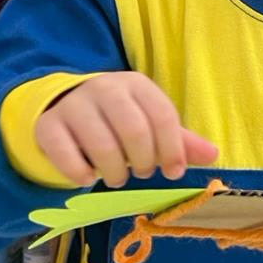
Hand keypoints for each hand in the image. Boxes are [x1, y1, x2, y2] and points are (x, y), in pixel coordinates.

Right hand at [35, 71, 217, 187]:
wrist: (64, 107)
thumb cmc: (117, 120)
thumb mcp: (150, 124)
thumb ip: (179, 140)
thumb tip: (214, 154)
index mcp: (136, 84)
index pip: (162, 116)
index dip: (172, 149)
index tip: (174, 172)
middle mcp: (105, 88)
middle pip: (134, 130)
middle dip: (143, 162)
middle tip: (142, 174)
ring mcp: (74, 105)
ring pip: (102, 145)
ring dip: (114, 172)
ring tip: (116, 177)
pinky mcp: (48, 125)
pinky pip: (66, 154)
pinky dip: (81, 174)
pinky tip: (88, 176)